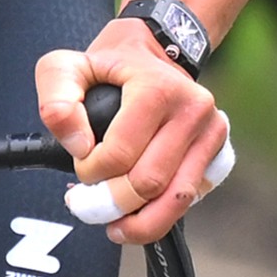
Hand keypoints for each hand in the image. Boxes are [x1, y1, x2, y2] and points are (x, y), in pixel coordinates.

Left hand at [34, 20, 229, 245]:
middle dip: (110, 202)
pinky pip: (190, 200)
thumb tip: (79, 148)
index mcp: (158, 88)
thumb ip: (57, 102)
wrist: (158, 51)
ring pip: (175, 201)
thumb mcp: (67, 67)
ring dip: (139, 223)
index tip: (81, 164)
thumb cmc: (111, 66)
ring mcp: (212, 133)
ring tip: (112, 225)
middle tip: (87, 202)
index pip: (119, 155)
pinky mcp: (219, 152)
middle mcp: (193, 110)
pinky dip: (161, 216)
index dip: (90, 173)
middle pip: (148, 183)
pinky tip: (138, 213)